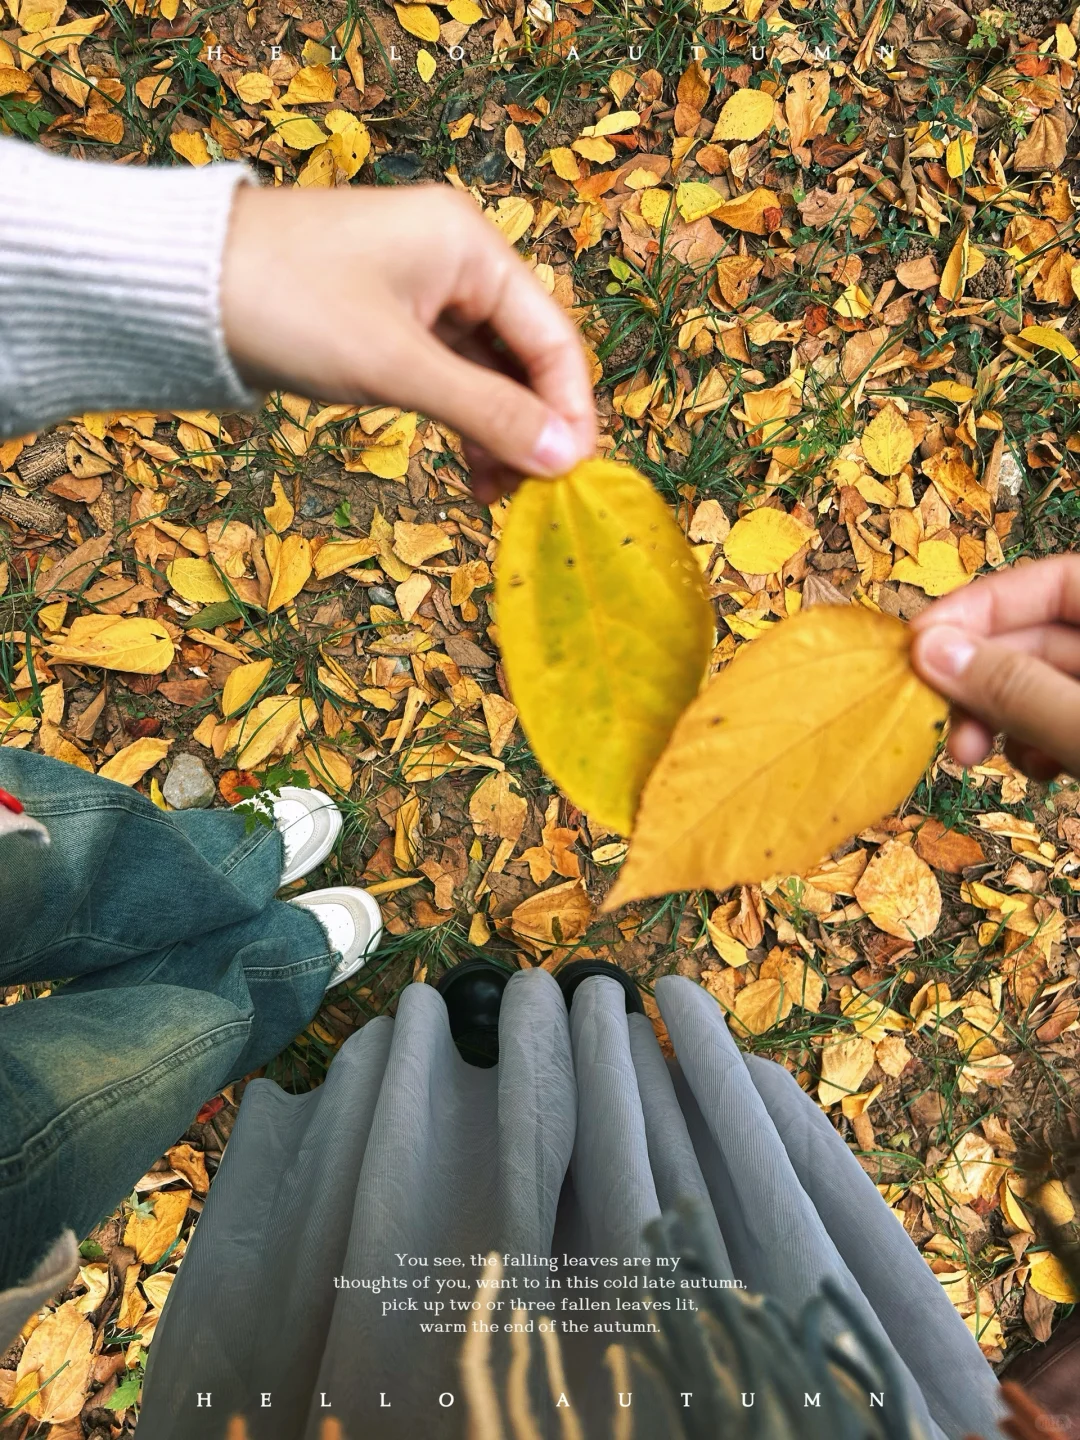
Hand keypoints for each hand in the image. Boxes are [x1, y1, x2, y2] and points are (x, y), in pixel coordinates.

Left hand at [220, 182, 596, 502]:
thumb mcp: (395, 366)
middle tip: (531, 498)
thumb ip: (486, 412)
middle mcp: (454, 260)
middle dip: (532, 428)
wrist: (175, 286)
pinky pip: (447, 376)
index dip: (570, 412)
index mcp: (469, 245)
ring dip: (497, 434)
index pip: (552, 337)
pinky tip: (465, 471)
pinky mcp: (386, 322)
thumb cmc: (287, 306)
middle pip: (525, 356)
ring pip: (486, 373)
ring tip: (493, 498)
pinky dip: (460, 422)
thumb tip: (564, 459)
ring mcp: (419, 290)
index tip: (572, 478)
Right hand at [910, 554, 1079, 779]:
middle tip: (936, 714)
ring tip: (971, 752)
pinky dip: (1035, 742)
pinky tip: (1034, 766)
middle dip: (982, 678)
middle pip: (1040, 639)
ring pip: (1044, 685)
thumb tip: (932, 650)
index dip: (983, 606)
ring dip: (999, 716)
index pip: (1053, 582)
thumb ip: (1016, 688)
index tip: (920, 643)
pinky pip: (1061, 721)